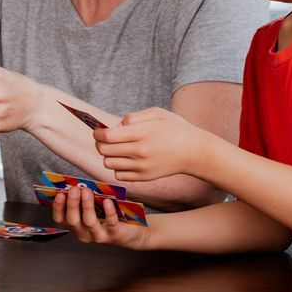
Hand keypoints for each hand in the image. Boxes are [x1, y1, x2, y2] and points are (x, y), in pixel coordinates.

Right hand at [51, 185, 153, 250]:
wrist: (134, 233)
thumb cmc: (111, 217)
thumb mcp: (96, 208)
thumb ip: (86, 200)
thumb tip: (78, 184)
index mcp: (77, 226)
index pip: (61, 219)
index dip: (58, 207)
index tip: (59, 193)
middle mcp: (85, 233)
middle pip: (73, 221)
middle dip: (72, 203)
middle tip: (74, 189)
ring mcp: (99, 236)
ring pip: (89, 222)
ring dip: (87, 205)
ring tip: (87, 191)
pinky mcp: (115, 235)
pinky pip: (110, 223)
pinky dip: (108, 211)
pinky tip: (107, 201)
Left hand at [94, 107, 219, 183]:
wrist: (194, 152)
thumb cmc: (175, 129)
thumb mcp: (157, 113)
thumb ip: (133, 117)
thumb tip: (115, 126)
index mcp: (142, 133)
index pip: (107, 136)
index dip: (97, 132)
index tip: (98, 130)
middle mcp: (140, 152)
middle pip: (104, 150)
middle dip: (100, 143)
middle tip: (105, 139)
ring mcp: (142, 167)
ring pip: (108, 163)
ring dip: (108, 155)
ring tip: (117, 149)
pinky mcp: (144, 177)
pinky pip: (118, 175)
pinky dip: (118, 167)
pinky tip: (126, 159)